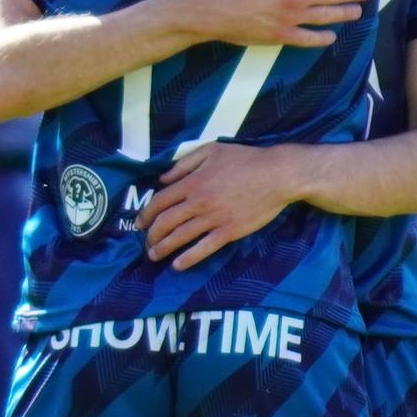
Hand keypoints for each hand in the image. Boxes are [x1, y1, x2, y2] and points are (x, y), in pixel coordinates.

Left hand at [141, 141, 303, 270]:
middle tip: (146, 243)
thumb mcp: (211, 150)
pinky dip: (188, 259)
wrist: (276, 175)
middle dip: (151, 235)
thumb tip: (162, 178)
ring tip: (154, 256)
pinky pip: (203, 249)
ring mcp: (213, 219)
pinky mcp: (228, 232)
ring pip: (180, 237)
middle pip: (165, 222)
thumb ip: (184, 163)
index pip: (160, 201)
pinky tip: (177, 265)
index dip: (146, 214)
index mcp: (192, 182)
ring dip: (163, 248)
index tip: (139, 223)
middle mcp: (198, 202)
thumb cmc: (245, 159)